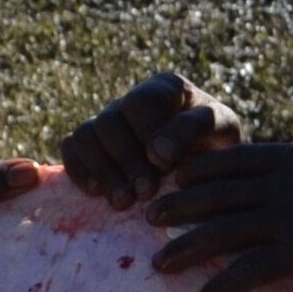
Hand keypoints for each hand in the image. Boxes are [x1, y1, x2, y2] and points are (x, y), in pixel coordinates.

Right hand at [59, 70, 246, 207]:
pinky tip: (97, 194)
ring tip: (122, 202)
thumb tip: (156, 154)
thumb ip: (194, 129)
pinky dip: (79, 170)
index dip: (147, 133)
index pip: (140, 101)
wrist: (209, 169)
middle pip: (109, 121)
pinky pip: (70, 148)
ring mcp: (108, 122)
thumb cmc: (218, 145)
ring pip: (85, 135)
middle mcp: (130, 101)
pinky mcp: (92, 144)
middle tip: (145, 193)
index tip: (165, 166)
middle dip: (125, 160)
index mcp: (164, 88)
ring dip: (102, 170)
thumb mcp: (222, 130)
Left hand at [142, 92, 292, 291]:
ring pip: (222, 232)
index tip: (176, 177)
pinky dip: (223, 287)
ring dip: (186, 249)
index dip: (202, 169)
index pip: (236, 161)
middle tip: (146, 217)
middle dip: (179, 207)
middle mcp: (281, 187)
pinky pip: (251, 271)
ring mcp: (286, 218)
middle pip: (216, 195)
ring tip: (158, 263)